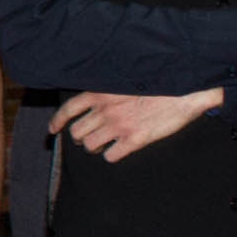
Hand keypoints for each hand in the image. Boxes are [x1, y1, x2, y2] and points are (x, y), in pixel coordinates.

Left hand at [51, 89, 221, 161]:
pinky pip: (110, 156)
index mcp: (100, 93)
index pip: (68, 109)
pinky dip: (112, 155)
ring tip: (106, 143)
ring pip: (90, 146)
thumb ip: (108, 90)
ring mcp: (118, 126)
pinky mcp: (134, 140)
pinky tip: (120, 150)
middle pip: (76, 132)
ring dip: (96, 147)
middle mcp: (105, 110)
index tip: (53, 130)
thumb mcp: (126, 79)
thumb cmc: (156, 83)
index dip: (57, 122)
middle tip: (91, 137)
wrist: (184, 90)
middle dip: (81, 136)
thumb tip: (96, 99)